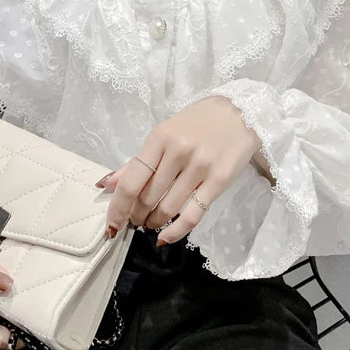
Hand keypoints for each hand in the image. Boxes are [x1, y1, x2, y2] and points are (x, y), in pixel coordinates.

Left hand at [102, 95, 268, 245]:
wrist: (241, 111)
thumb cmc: (197, 123)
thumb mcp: (164, 133)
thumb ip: (137, 161)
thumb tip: (107, 185)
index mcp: (159, 138)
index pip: (131, 181)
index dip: (118, 207)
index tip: (112, 225)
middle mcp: (178, 152)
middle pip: (147, 197)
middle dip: (136, 215)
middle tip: (136, 221)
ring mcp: (200, 167)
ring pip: (168, 208)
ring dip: (154, 222)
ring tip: (151, 223)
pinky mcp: (219, 181)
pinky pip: (193, 214)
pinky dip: (176, 231)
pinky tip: (166, 237)